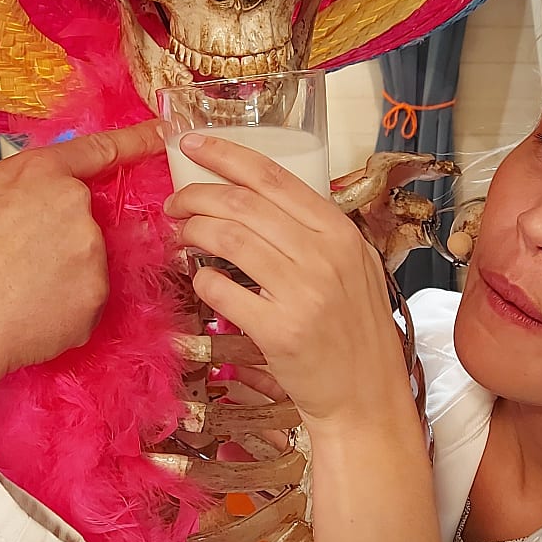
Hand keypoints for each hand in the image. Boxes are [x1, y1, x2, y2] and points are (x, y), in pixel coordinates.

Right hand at [0, 121, 163, 436]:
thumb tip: (3, 200)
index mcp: (39, 175)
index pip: (97, 150)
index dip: (132, 141)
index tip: (160, 134)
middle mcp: (75, 208)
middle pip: (78, 219)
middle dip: (51, 238)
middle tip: (8, 263)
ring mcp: (90, 255)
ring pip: (80, 263)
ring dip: (54, 276)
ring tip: (9, 293)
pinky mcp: (95, 300)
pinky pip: (80, 303)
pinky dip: (58, 311)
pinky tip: (22, 316)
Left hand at [166, 133, 414, 430]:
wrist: (367, 398)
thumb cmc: (353, 331)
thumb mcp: (350, 268)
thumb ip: (311, 233)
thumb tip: (251, 201)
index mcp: (340, 232)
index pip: (273, 177)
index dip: (226, 154)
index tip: (190, 143)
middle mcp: (324, 255)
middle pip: (242, 203)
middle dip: (196, 195)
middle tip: (174, 203)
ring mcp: (303, 293)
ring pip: (227, 238)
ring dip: (192, 232)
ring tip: (180, 236)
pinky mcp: (280, 330)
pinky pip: (221, 290)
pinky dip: (201, 279)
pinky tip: (200, 280)